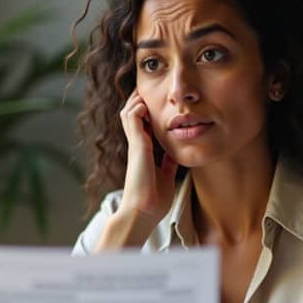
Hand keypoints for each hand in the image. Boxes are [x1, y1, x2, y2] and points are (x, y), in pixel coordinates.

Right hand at [118, 88, 177, 221]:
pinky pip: (132, 118)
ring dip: (136, 101)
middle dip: (140, 101)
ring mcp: (135, 145)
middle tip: (150, 91)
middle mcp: (137, 146)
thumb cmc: (153, 200)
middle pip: (132, 115)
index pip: (141, 125)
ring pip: (128, 113)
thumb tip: (173, 154)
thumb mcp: (165, 176)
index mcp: (143, 152)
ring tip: (145, 92)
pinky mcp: (137, 146)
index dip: (147, 112)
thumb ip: (166, 163)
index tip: (158, 103)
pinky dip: (137, 108)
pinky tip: (146, 104)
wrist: (143, 212)